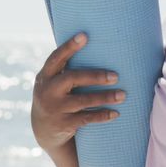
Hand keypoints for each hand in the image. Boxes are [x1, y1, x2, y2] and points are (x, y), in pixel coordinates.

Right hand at [31, 31, 124, 153]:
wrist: (42, 131)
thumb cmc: (56, 97)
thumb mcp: (54, 83)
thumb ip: (66, 69)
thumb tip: (97, 47)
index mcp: (45, 76)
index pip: (56, 58)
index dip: (69, 46)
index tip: (84, 35)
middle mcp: (47, 91)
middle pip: (71, 78)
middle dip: (95, 76)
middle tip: (116, 76)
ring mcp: (54, 109)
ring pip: (83, 101)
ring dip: (105, 97)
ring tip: (123, 95)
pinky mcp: (63, 124)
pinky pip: (86, 118)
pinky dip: (102, 115)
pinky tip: (116, 113)